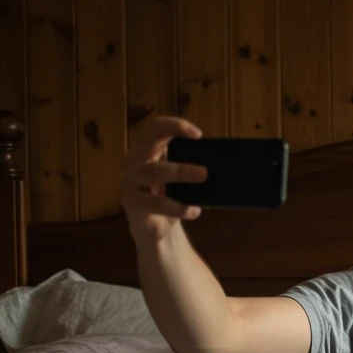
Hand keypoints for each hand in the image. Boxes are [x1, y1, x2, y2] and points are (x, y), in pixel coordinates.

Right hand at [119, 116, 208, 242]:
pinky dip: (178, 207)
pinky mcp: (131, 203)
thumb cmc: (169, 196)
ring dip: (180, 174)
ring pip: (151, 172)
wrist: (153, 227)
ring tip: (202, 180)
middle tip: (205, 171)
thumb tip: (223, 164)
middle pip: (150, 146)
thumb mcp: (180, 179)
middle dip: (179, 151)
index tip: (198, 134)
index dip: (175, 126)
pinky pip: (155, 203)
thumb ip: (192, 167)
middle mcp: (134, 161)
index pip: (157, 128)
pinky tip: (193, 210)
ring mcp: (129, 182)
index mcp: (147, 149)